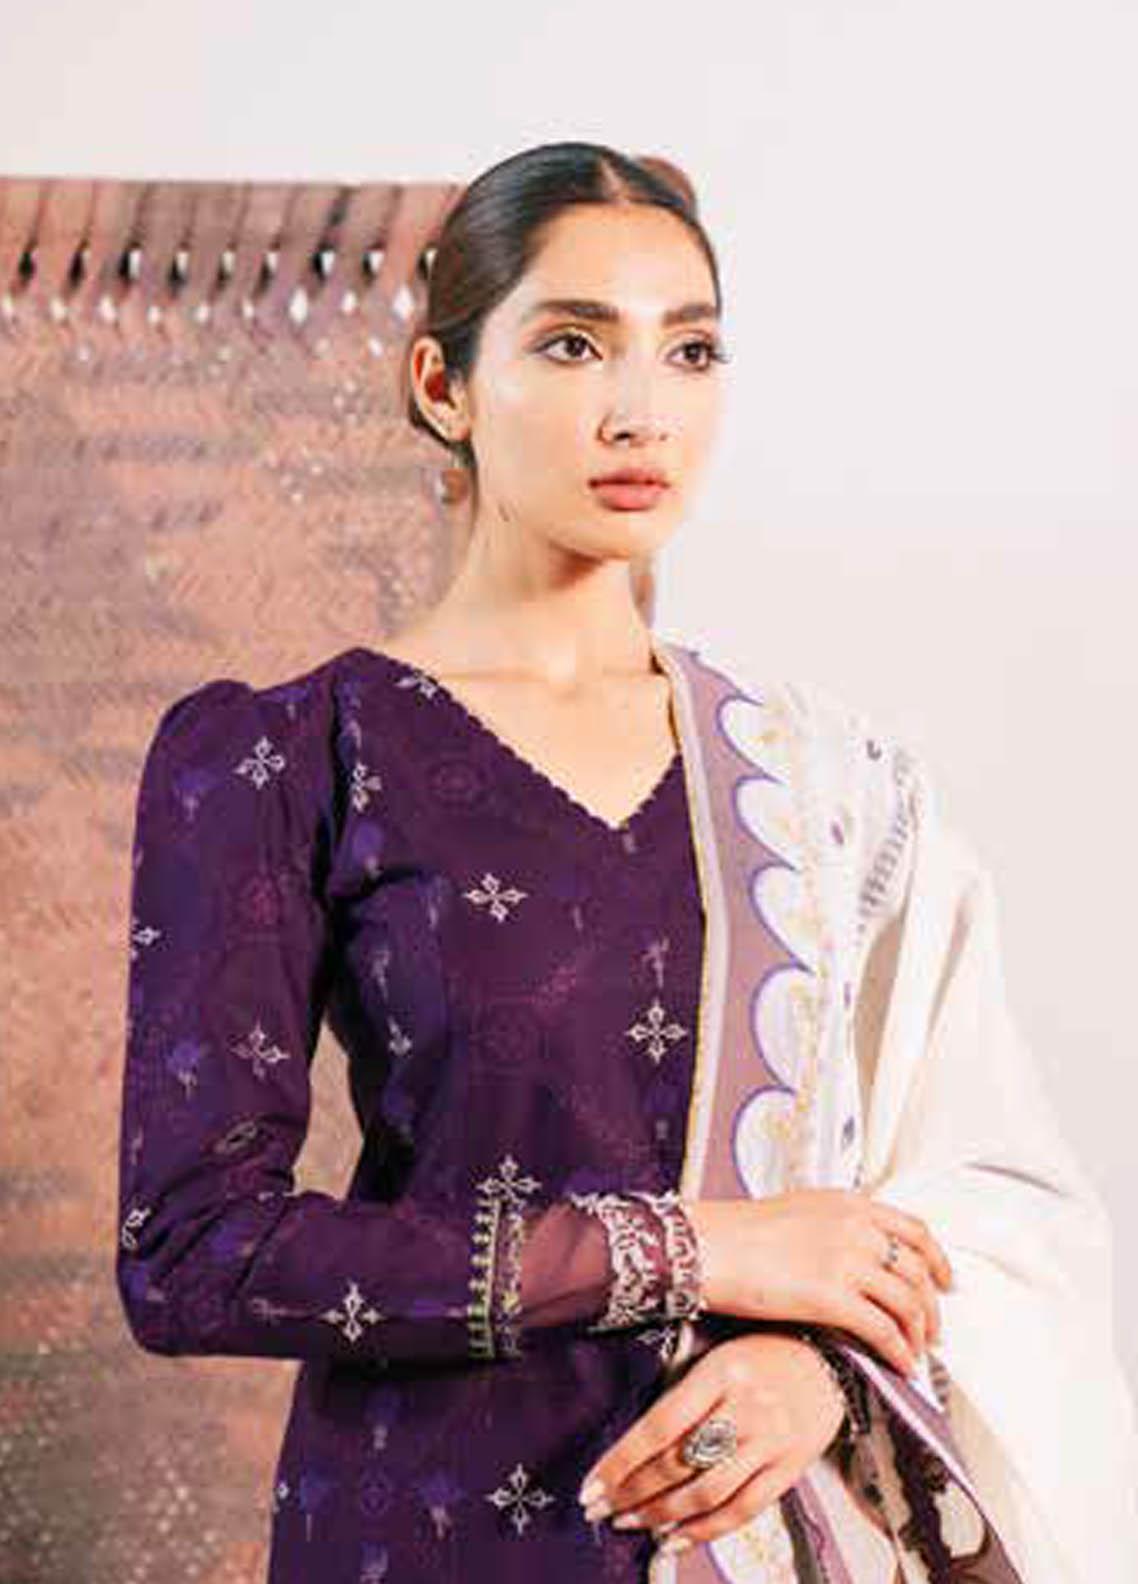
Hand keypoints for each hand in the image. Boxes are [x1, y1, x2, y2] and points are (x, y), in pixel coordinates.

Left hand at [577, 1331, 848, 1553]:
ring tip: (631, 1524)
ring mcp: (770, 1441)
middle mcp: (744, 1408)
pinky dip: (705, 1531)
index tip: (590, 1485)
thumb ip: (684, 1392)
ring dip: (661, 1516)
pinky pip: (743, 1510)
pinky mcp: (790, 1468)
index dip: (620, 1462)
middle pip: (677, 1463)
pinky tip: (676, 1538)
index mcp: (720, 1373)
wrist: (831, 1358)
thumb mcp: (719, 1356)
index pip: (658, 1426)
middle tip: (601, 1509)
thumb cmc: (765, 1352)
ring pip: (706, 1493)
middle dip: (631, 1493)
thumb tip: (635, 1443)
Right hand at [685, 1188, 952, 1377]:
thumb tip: (851, 1250)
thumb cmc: (738, 1232)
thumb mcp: (798, 1211)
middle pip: (918, 1269)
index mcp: (848, 1204)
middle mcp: (855, 1228)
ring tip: (917, 1351)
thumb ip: (834, 1225)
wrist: (709, 1246)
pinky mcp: (832, 1296)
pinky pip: (883, 1329)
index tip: (944, 1279)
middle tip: (934, 1327)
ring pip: (907, 1301)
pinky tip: (900, 1364)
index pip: (913, 1229)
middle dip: (932, 1305)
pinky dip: (899, 1350)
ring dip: (919, 1332)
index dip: (937, 1259)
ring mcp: (846, 1260)